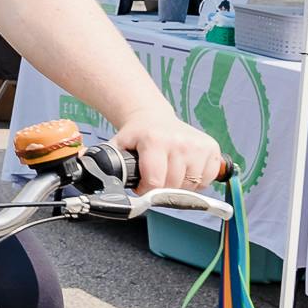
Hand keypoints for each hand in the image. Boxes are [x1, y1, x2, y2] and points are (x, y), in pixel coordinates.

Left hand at [111, 107, 228, 195]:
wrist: (153, 117)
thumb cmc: (136, 135)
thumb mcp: (118, 145)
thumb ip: (107, 161)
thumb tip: (95, 172)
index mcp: (155, 141)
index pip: (155, 181)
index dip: (147, 190)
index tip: (142, 186)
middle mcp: (180, 142)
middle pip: (174, 185)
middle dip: (162, 189)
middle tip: (154, 180)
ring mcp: (198, 145)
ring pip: (192, 185)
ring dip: (180, 187)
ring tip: (168, 174)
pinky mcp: (212, 148)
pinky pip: (208, 179)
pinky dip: (197, 181)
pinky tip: (184, 171)